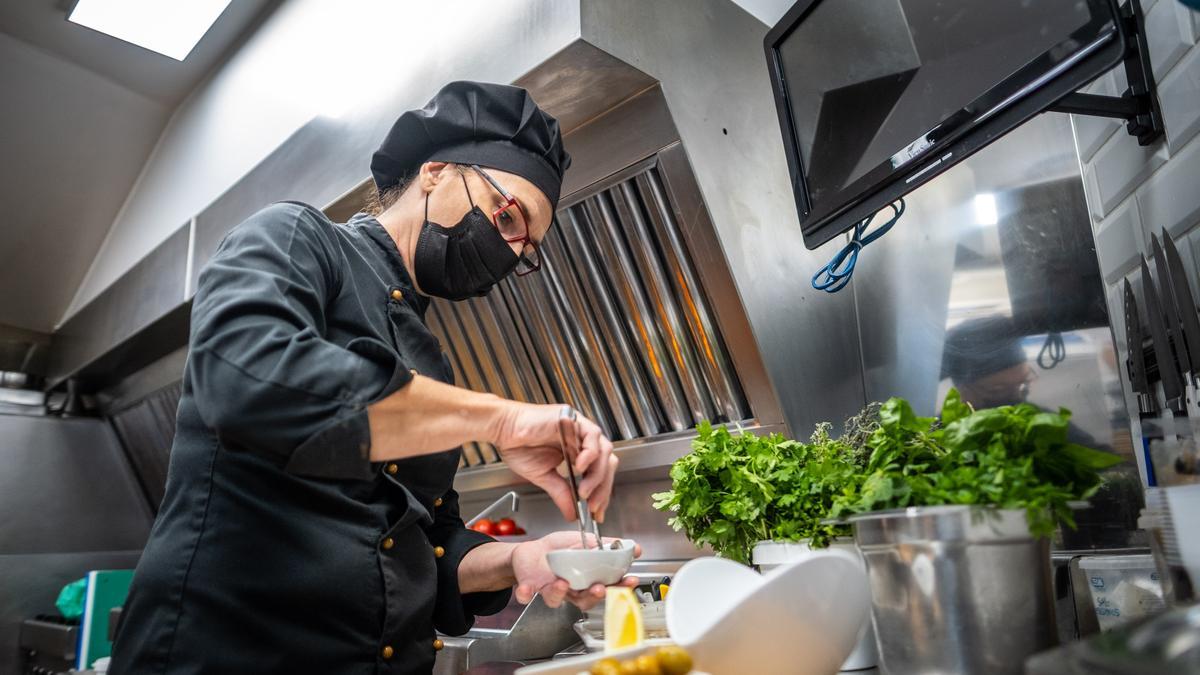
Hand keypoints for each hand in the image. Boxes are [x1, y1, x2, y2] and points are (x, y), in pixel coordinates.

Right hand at [493, 403, 617, 521]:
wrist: (502, 429)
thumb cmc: (518, 446)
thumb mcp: (544, 477)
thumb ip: (561, 493)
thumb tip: (572, 514)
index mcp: (578, 452)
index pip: (601, 474)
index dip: (602, 494)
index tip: (598, 513)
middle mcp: (582, 440)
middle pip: (607, 464)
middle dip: (603, 488)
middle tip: (593, 506)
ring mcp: (580, 428)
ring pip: (604, 451)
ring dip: (597, 475)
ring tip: (584, 491)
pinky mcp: (574, 419)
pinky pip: (592, 435)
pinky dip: (590, 454)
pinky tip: (580, 468)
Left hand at [511, 532, 640, 609]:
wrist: (531, 551)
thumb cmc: (559, 550)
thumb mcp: (585, 542)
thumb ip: (607, 546)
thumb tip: (633, 547)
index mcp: (585, 580)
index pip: (606, 587)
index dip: (619, 587)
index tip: (630, 580)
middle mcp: (569, 589)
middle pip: (584, 601)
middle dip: (594, 596)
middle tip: (600, 589)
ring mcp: (549, 589)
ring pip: (557, 599)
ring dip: (560, 593)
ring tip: (563, 582)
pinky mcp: (530, 587)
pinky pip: (527, 594)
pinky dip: (526, 593)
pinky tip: (527, 591)